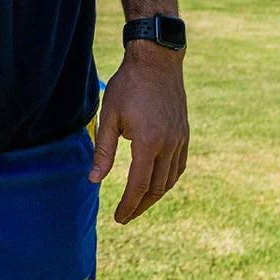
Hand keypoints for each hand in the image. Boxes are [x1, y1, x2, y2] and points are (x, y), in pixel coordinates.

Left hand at [89, 45, 188, 223]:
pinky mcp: (184, 134)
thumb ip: (103, 150)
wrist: (156, 61)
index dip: (128, 204)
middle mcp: (168, 145)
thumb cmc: (127, 86)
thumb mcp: (108, 116)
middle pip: (157, 188)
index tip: (119, 217)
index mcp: (148, 142)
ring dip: (155, 195)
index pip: (139, 185)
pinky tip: (157, 183)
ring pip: (170, 180)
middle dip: (140, 205)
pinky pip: (179, 166)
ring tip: (138, 202)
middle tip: (126, 216)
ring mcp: (180, 140)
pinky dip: (168, 180)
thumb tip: (94, 180)